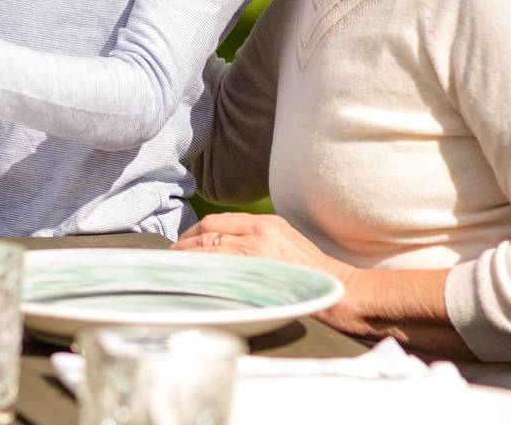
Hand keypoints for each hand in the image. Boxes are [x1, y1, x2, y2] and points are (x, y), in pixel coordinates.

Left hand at [174, 212, 356, 286]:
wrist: (337, 289)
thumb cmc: (312, 271)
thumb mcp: (285, 240)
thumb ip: (258, 237)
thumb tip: (227, 244)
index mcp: (265, 223)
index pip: (219, 221)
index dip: (196, 230)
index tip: (185, 239)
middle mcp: (258, 233)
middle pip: (209, 232)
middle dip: (186, 241)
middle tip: (174, 252)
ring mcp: (256, 254)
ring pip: (209, 249)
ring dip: (187, 256)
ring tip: (176, 264)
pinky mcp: (256, 274)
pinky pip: (218, 270)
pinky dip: (200, 271)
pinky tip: (190, 277)